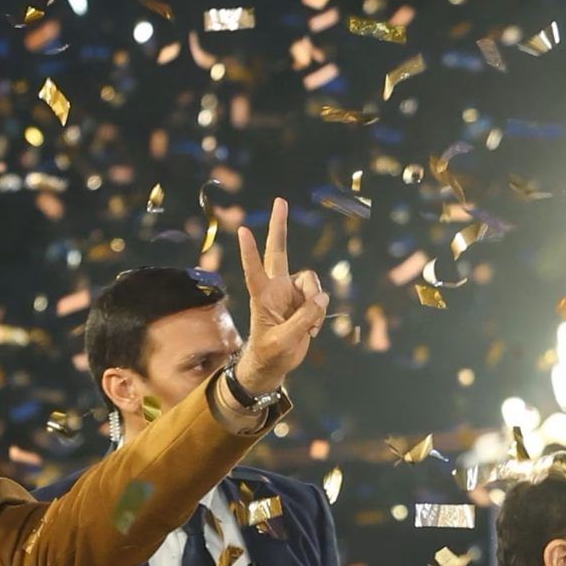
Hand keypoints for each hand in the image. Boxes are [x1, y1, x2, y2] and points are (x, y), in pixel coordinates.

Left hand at [231, 198, 328, 397]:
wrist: (274, 365)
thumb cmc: (270, 354)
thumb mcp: (283, 341)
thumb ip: (303, 319)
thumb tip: (322, 299)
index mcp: (262, 296)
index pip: (253, 270)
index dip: (249, 252)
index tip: (243, 230)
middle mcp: (276, 288)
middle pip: (279, 251)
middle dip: (280, 227)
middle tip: (280, 200)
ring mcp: (291, 293)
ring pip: (312, 282)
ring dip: (316, 303)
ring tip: (310, 327)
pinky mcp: (305, 301)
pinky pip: (320, 299)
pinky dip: (320, 315)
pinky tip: (312, 331)